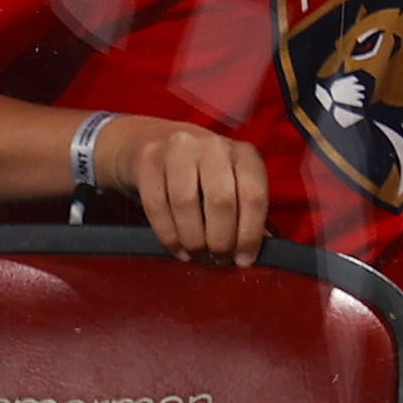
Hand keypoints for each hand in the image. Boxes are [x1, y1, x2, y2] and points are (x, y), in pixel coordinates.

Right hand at [96, 116, 269, 266]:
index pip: (254, 195)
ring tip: (196, 254)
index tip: (243, 259)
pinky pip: (157, 205)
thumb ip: (243, 213)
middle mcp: (213, 146)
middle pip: (221, 201)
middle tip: (217, 258)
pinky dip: (168, 234)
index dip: (249, 234)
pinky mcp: (148, 161)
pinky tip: (177, 248)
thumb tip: (252, 253)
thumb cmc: (199, 173)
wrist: (153, 143)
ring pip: (186, 203)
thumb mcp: (230, 183)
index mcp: (243, 153)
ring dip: (192, 239)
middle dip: (220, 240)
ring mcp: (179, 150)